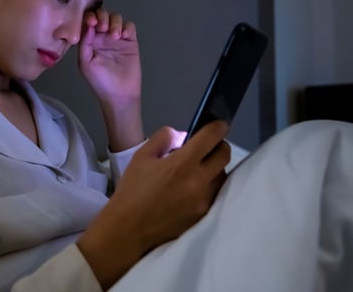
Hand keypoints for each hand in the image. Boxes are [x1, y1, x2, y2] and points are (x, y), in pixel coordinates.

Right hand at [77, 120, 230, 288]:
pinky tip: (194, 187)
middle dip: (218, 146)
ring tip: (197, 169)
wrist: (128, 229)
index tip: (218, 124)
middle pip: (224, 155)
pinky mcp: (203, 215)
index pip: (211, 137)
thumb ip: (163, 138)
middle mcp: (198, 181)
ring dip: (214, 167)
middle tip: (206, 146)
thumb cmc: (132, 190)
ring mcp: (204, 200)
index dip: (218, 126)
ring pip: (222, 175)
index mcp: (182, 164)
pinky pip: (215, 193)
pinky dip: (209, 185)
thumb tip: (183, 135)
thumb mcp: (141, 156)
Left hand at [78, 8, 140, 103]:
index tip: (92, 21)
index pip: (88, 21)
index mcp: (89, 41)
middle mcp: (102, 37)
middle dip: (103, 16)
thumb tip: (88, 24)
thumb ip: (85, 43)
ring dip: (115, 22)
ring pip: (116, 18)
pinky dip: (127, 27)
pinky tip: (123, 36)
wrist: (119, 94)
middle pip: (102, 15)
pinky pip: (130, 26)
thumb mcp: (85, 63)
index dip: (89, 16)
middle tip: (103, 28)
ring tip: (115, 36)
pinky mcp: (130, 42)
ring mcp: (117, 38)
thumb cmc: (100, 81)